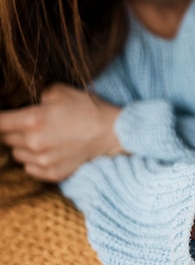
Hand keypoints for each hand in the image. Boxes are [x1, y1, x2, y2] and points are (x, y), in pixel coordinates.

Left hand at [0, 83, 123, 181]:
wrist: (112, 132)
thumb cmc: (88, 109)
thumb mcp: (61, 91)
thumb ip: (39, 97)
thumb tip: (31, 103)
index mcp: (33, 120)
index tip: (2, 119)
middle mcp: (33, 142)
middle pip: (6, 139)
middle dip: (13, 131)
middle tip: (29, 125)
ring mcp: (42, 160)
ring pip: (17, 154)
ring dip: (23, 146)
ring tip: (41, 138)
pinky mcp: (52, 173)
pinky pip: (29, 168)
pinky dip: (34, 160)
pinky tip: (49, 151)